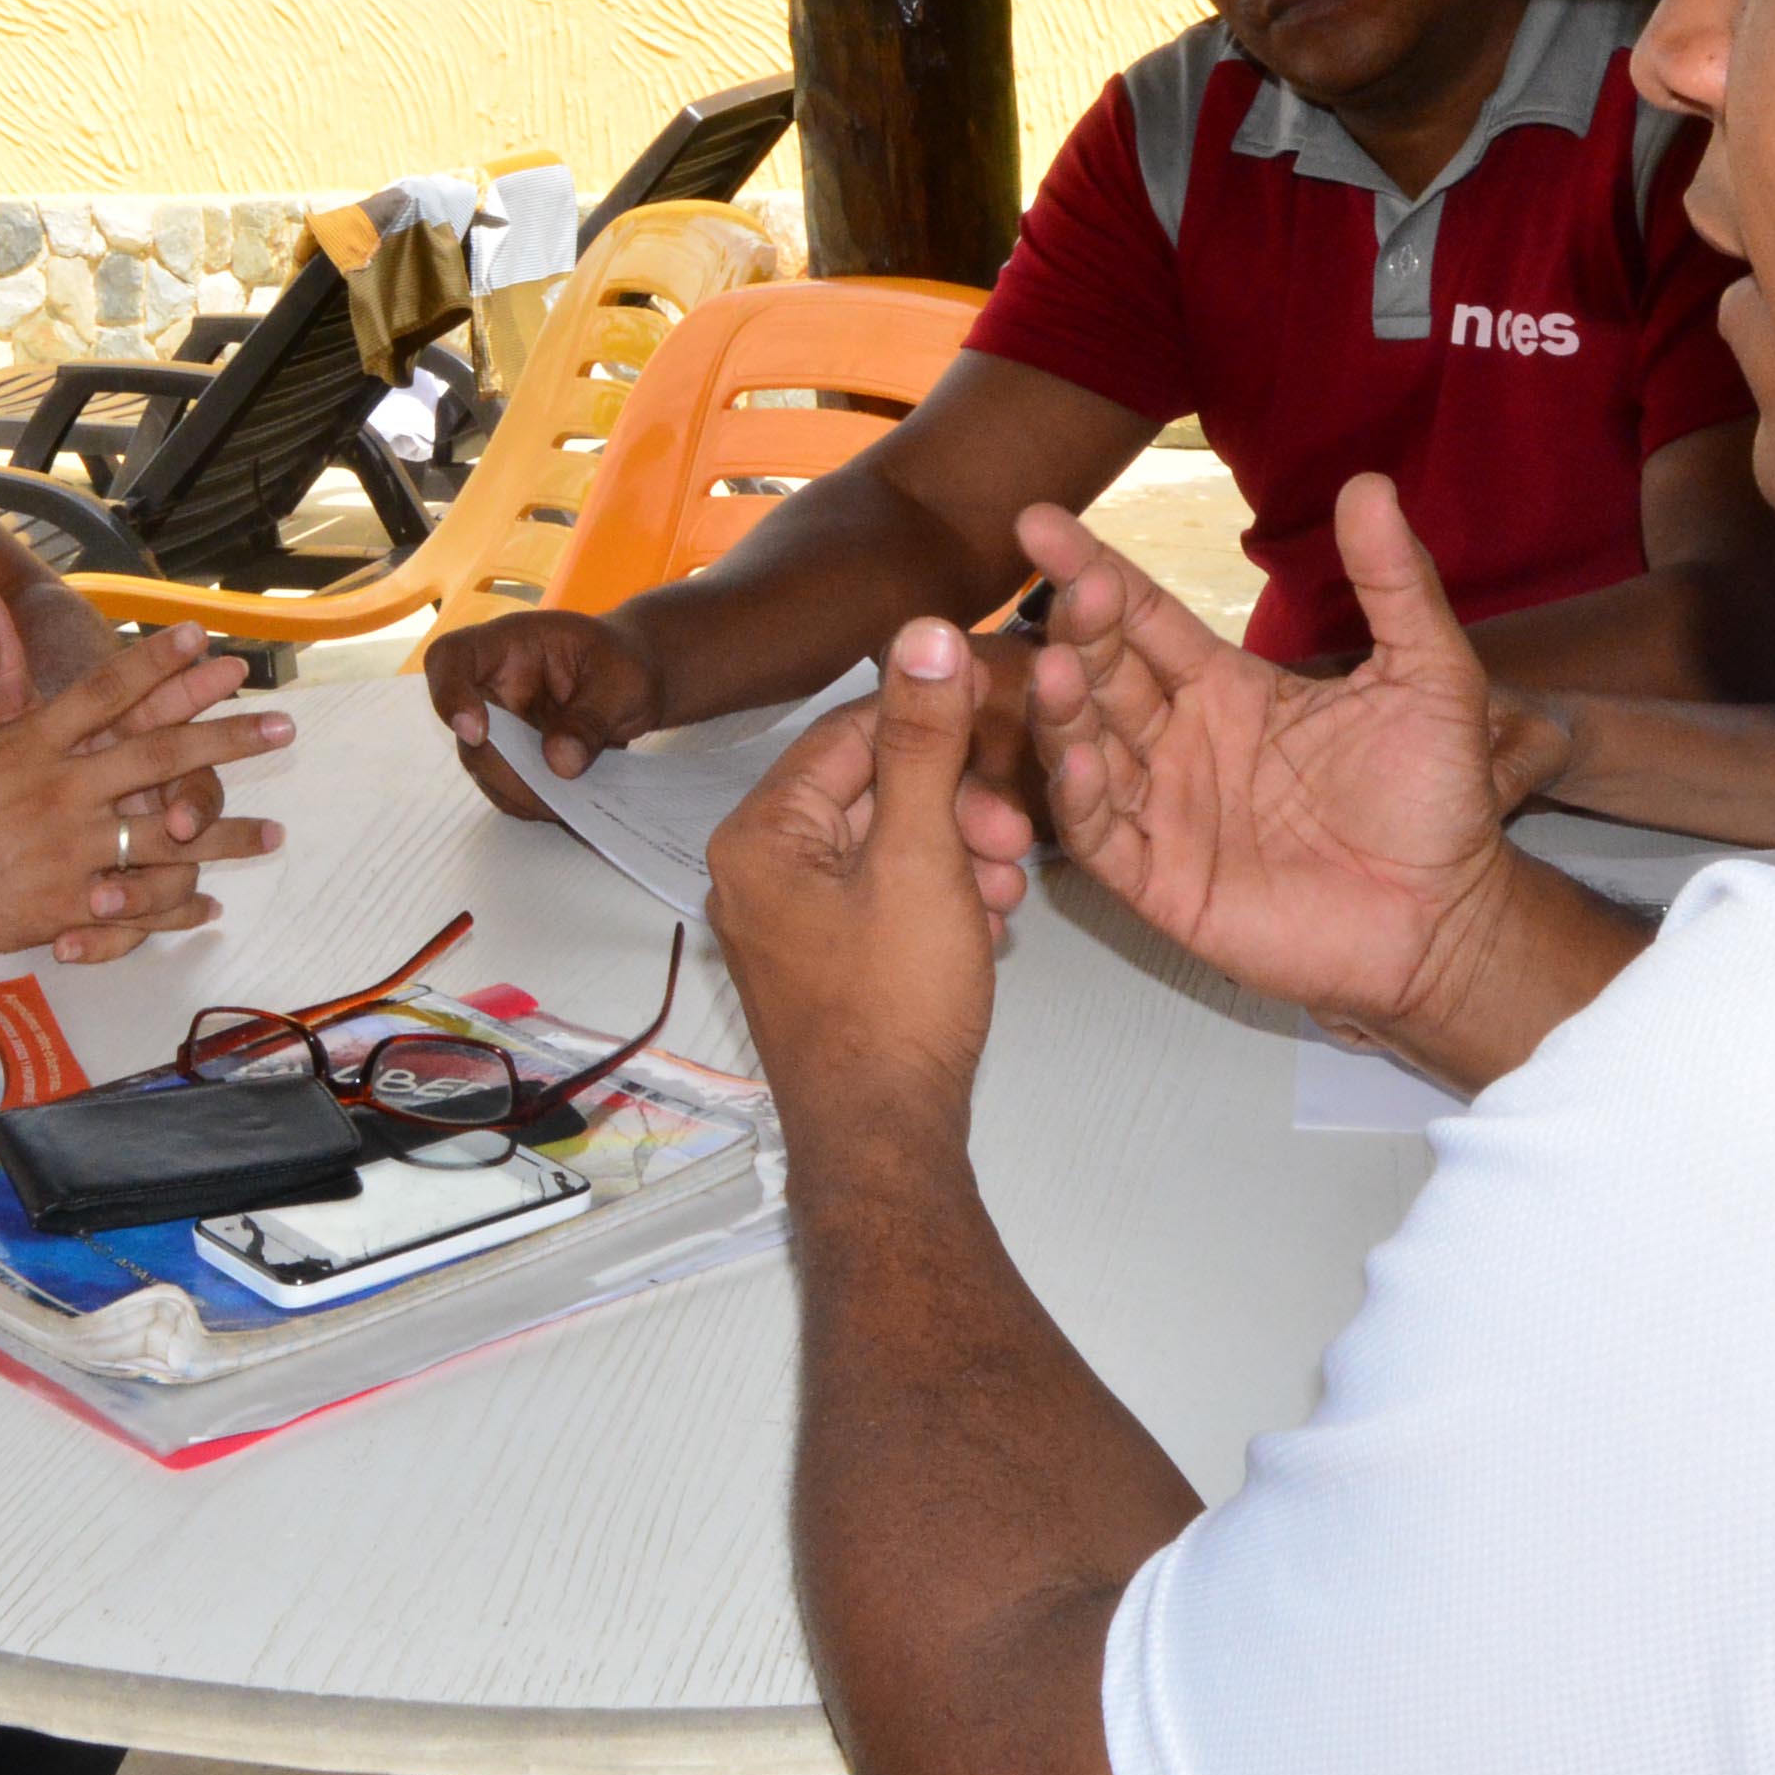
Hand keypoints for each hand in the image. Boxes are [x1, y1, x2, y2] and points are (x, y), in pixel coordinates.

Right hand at [0, 598, 290, 968]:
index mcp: (31, 743)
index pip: (108, 690)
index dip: (160, 661)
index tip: (205, 639)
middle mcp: (61, 791)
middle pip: (160, 754)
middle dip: (226, 737)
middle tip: (281, 724)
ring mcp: (68, 851)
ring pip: (166, 837)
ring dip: (225, 834)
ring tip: (275, 832)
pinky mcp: (64, 905)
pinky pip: (135, 905)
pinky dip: (174, 907)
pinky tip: (208, 906)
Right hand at [422, 607, 667, 821]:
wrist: (636, 682)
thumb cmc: (625, 664)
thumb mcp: (623, 682)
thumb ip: (592, 718)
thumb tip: (559, 764)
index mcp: (510, 645)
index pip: (452, 658)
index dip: (449, 694)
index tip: (476, 732)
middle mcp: (492, 686)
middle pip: (465, 731)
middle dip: (505, 767)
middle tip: (555, 785)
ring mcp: (498, 725)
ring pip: (484, 768)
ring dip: (523, 792)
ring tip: (573, 799)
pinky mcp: (512, 758)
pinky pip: (507, 789)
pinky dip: (534, 803)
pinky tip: (570, 801)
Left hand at [705, 619, 1014, 1138]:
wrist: (886, 1143)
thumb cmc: (896, 1003)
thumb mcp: (922, 855)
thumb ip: (924, 742)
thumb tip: (925, 631)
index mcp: (759, 834)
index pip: (848, 732)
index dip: (934, 724)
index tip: (1006, 730)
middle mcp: (755, 871)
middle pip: (868, 792)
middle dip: (954, 807)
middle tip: (1018, 840)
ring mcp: (785, 923)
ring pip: (884, 848)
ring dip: (956, 855)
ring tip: (1009, 891)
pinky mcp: (819, 965)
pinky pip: (881, 899)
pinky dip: (937, 900)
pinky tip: (985, 928)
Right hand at [1005, 475, 1595, 1083]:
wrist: (1447, 919)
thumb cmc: (1435, 800)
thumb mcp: (1428, 675)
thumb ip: (1395, 584)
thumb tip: (1368, 482)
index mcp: (1226, 688)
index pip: (1142, 617)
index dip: (1093, 568)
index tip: (1041, 520)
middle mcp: (1179, 742)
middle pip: (1104, 672)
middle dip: (1078, 627)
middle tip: (1071, 587)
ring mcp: (1164, 812)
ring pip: (1086, 746)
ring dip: (1064, 707)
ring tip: (1056, 664)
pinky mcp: (1160, 882)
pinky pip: (1102, 834)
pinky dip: (1081, 798)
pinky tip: (1082, 760)